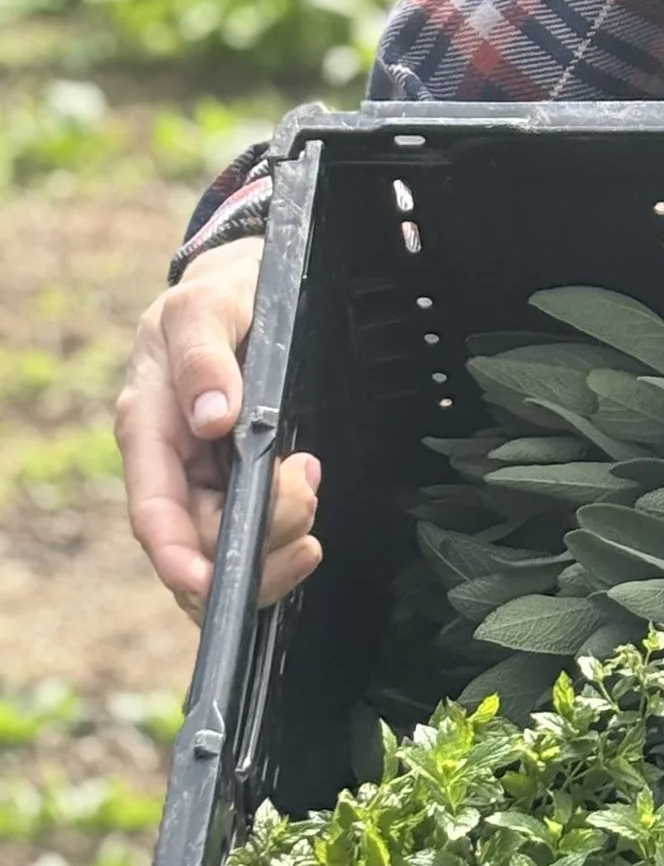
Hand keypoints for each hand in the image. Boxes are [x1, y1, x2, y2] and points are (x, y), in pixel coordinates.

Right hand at [117, 240, 321, 621]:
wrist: (248, 284)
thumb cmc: (218, 295)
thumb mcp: (204, 304)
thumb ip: (203, 355)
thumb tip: (212, 415)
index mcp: (149, 428)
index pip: (154, 511)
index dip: (177, 556)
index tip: (210, 581)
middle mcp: (174, 465)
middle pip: (201, 542)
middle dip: (255, 538)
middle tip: (307, 487)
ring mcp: (209, 478)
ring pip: (229, 550)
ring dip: (275, 546)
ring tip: (313, 496)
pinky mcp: (243, 481)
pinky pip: (255, 533)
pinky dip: (284, 539)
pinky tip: (311, 519)